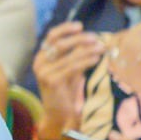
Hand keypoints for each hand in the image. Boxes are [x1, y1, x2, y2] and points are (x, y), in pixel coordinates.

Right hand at [32, 22, 104, 136]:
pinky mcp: (52, 81)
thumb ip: (74, 55)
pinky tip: (96, 59)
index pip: (51, 37)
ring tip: (101, 48)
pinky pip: (72, 67)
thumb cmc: (65, 90)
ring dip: (87, 50)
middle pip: (60, 44)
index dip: (65, 29)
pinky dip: (85, 61)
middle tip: (95, 38)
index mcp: (41, 57)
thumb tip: (91, 39)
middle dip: (79, 39)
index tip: (80, 26)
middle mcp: (39, 62)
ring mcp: (44, 72)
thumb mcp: (69, 69)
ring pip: (69, 56)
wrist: (58, 113)